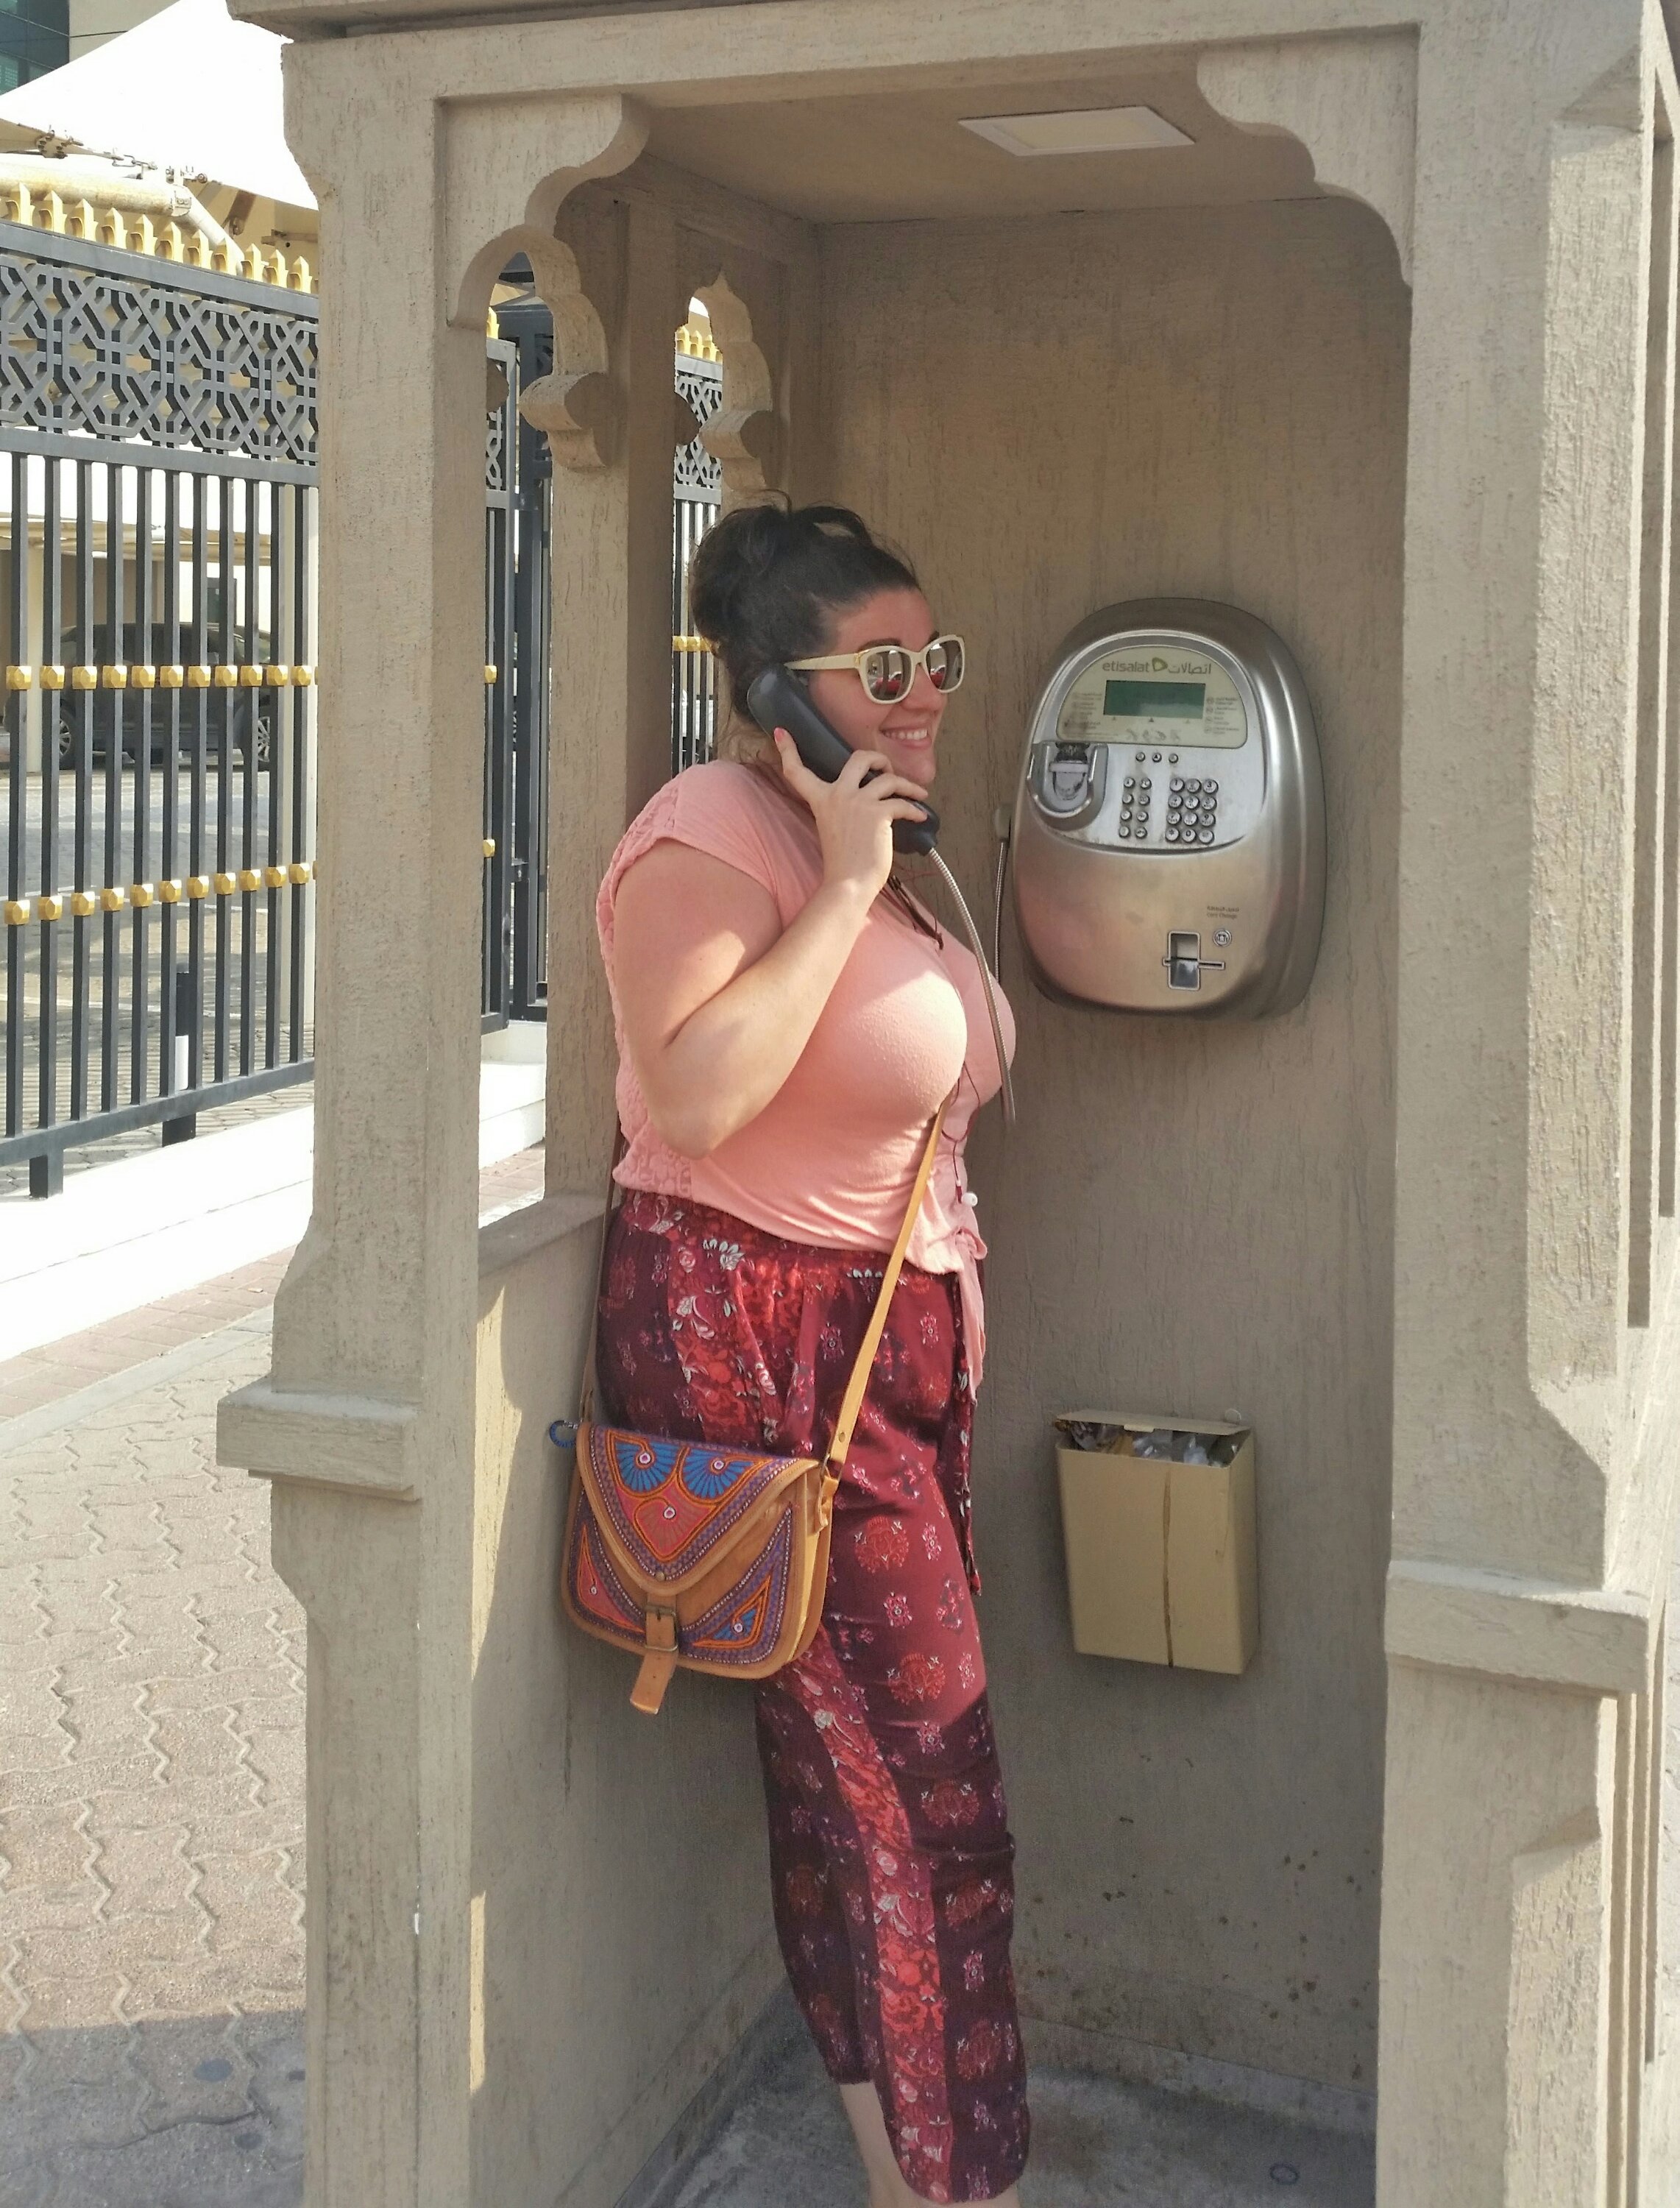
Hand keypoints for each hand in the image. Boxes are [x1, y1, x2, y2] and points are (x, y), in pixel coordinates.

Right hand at [773, 729, 928, 900]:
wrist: (848, 884)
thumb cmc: (843, 863)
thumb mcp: (833, 828)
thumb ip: (843, 809)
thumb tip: (871, 798)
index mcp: (820, 800)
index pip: (797, 772)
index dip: (788, 750)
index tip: (781, 732)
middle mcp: (837, 795)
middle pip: (859, 757)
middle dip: (878, 758)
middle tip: (887, 769)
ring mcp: (857, 803)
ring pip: (888, 779)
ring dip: (907, 786)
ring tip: (917, 794)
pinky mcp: (878, 814)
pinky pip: (903, 803)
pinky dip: (915, 809)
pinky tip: (920, 816)